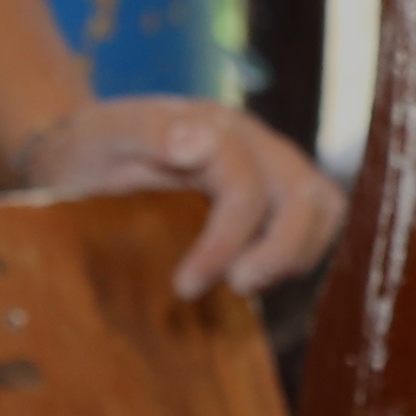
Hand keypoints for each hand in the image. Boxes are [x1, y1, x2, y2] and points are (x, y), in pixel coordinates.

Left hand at [15, 94, 344, 296]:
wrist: (92, 144)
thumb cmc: (94, 147)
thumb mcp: (105, 135)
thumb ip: (150, 132)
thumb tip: (196, 146)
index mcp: (215, 126)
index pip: (245, 185)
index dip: (224, 242)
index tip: (185, 288)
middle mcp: (255, 142)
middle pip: (306, 194)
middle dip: (280, 251)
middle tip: (236, 289)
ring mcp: (272, 164)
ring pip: (323, 205)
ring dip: (297, 253)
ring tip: (246, 284)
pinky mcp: (278, 190)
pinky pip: (317, 218)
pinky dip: (301, 252)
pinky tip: (254, 273)